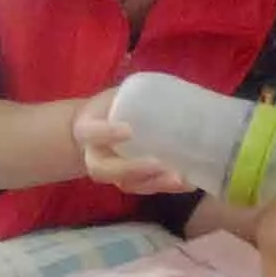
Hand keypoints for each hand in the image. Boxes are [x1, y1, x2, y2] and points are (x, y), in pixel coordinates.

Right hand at [73, 88, 193, 195]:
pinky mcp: (129, 181)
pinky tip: (188, 183)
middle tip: (158, 164)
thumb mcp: (115, 95)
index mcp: (86, 129)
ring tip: (181, 179)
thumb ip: (133, 94)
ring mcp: (112, 173)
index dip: (107, 133)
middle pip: (105, 170)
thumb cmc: (109, 108)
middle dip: (132, 169)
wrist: (95, 129)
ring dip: (154, 183)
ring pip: (127, 185)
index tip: (129, 130)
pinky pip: (144, 188)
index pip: (91, 133)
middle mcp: (94, 156)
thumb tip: (176, 88)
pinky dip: (166, 187)